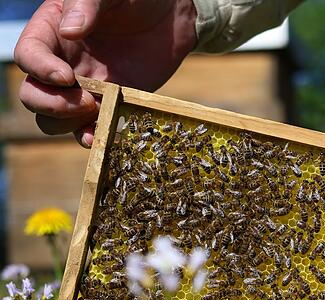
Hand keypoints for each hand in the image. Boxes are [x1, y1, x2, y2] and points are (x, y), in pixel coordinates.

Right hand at [14, 0, 197, 146]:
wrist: (170, 17)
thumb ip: (87, 5)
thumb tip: (70, 30)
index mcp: (51, 32)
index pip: (28, 56)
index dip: (40, 70)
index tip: (66, 77)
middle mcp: (61, 64)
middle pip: (34, 94)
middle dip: (51, 105)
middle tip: (86, 102)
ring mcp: (84, 88)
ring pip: (55, 119)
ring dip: (69, 124)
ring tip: (97, 112)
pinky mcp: (109, 104)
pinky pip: (90, 128)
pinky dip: (92, 136)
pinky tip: (100, 135)